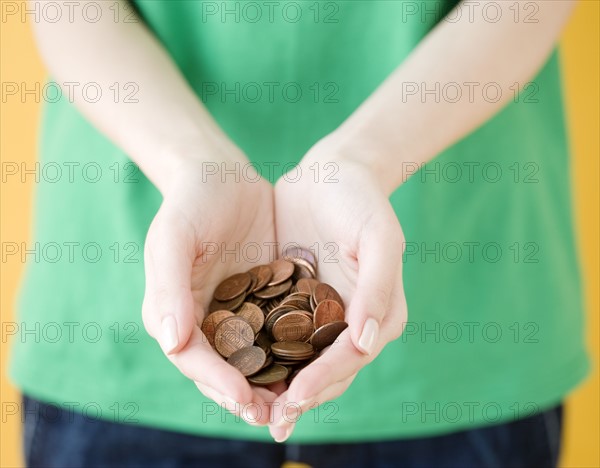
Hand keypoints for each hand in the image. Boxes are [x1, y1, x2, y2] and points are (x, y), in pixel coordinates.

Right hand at [141, 145, 277, 424]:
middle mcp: (203, 320)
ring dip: (272, 384)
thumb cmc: (191, 202)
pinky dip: (290, 353)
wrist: (223, 176)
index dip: (216, 381)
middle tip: (275, 416)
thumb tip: (171, 341)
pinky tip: (315, 362)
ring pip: (252, 359)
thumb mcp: (174, 237)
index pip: (192, 358)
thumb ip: (168, 287)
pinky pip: (276, 334)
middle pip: (222, 369)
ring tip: (298, 403)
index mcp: (173, 312)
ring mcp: (234, 313)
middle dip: (246, 395)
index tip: (243, 398)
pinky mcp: (262, 302)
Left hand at [269, 144, 407, 440]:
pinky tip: (236, 370)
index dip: (323, 381)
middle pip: (326, 371)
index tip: (294, 398)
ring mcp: (323, 316)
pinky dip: (262, 356)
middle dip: (298, 398)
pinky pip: (278, 336)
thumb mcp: (379, 235)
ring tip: (248, 410)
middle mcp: (353, 323)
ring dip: (278, 388)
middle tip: (267, 421)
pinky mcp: (296, 304)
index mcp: (380, 314)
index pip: (351, 358)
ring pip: (301, 362)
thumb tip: (366, 342)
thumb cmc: (361, 200)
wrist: (330, 174)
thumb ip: (378, 287)